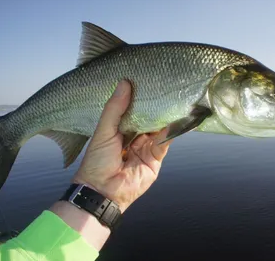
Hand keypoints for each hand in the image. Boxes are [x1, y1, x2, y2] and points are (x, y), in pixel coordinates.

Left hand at [72, 80, 171, 212]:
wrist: (102, 192)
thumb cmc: (97, 161)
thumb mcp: (104, 130)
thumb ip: (114, 108)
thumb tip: (124, 83)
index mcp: (120, 130)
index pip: (133, 110)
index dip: (140, 98)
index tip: (147, 82)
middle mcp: (135, 138)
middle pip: (148, 119)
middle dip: (155, 107)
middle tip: (164, 88)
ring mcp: (146, 148)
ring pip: (159, 129)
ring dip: (166, 117)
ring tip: (174, 99)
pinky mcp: (155, 159)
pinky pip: (165, 143)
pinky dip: (171, 132)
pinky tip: (177, 120)